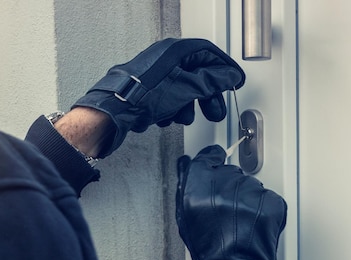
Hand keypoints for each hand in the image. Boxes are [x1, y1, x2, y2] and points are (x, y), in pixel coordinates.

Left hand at [73, 38, 244, 157]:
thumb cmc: (144, 95)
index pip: (209, 54)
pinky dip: (172, 110)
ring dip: (187, 107)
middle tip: (214, 110)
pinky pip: (169, 98)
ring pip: (183, 90)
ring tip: (181, 117)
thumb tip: (230, 76)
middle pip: (197, 75)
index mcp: (176, 51)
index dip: (224, 69)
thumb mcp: (188, 88)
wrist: (116, 111)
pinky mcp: (148, 89)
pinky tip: (166, 118)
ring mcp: (156, 74)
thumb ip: (212, 81)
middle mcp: (165, 59)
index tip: (234, 81)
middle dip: (205, 97)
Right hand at [176, 145, 286, 259]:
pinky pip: (266, 196)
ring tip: (239, 221)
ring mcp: (251, 193)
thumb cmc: (209, 249)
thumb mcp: (185, 216)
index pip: (209, 156)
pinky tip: (251, 223)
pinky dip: (261, 207)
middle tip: (225, 209)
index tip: (214, 162)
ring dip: (245, 197)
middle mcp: (226, 185)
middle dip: (228, 185)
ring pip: (249, 183)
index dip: (211, 161)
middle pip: (230, 171)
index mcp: (200, 186)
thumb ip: (186, 186)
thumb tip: (188, 164)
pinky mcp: (271, 202)